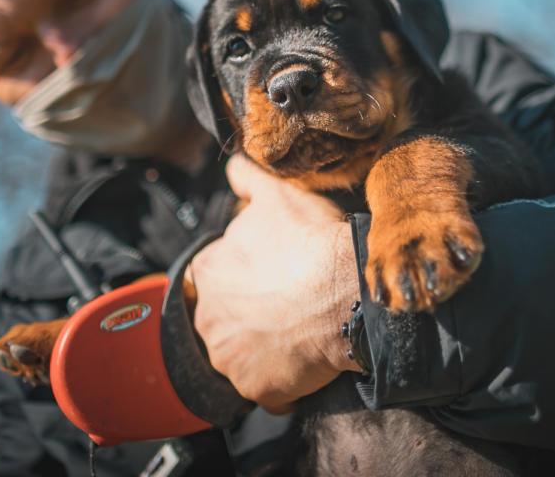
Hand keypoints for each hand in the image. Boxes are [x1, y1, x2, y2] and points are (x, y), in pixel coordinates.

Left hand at [188, 154, 360, 413]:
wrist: (348, 296)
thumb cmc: (312, 243)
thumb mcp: (279, 195)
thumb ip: (247, 177)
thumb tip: (233, 165)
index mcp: (205, 270)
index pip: (215, 273)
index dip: (246, 271)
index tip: (274, 272)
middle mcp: (206, 317)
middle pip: (225, 314)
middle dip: (251, 310)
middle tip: (290, 301)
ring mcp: (228, 357)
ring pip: (241, 351)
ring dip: (263, 345)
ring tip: (299, 331)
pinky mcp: (255, 388)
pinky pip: (264, 386)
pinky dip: (280, 377)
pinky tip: (304, 358)